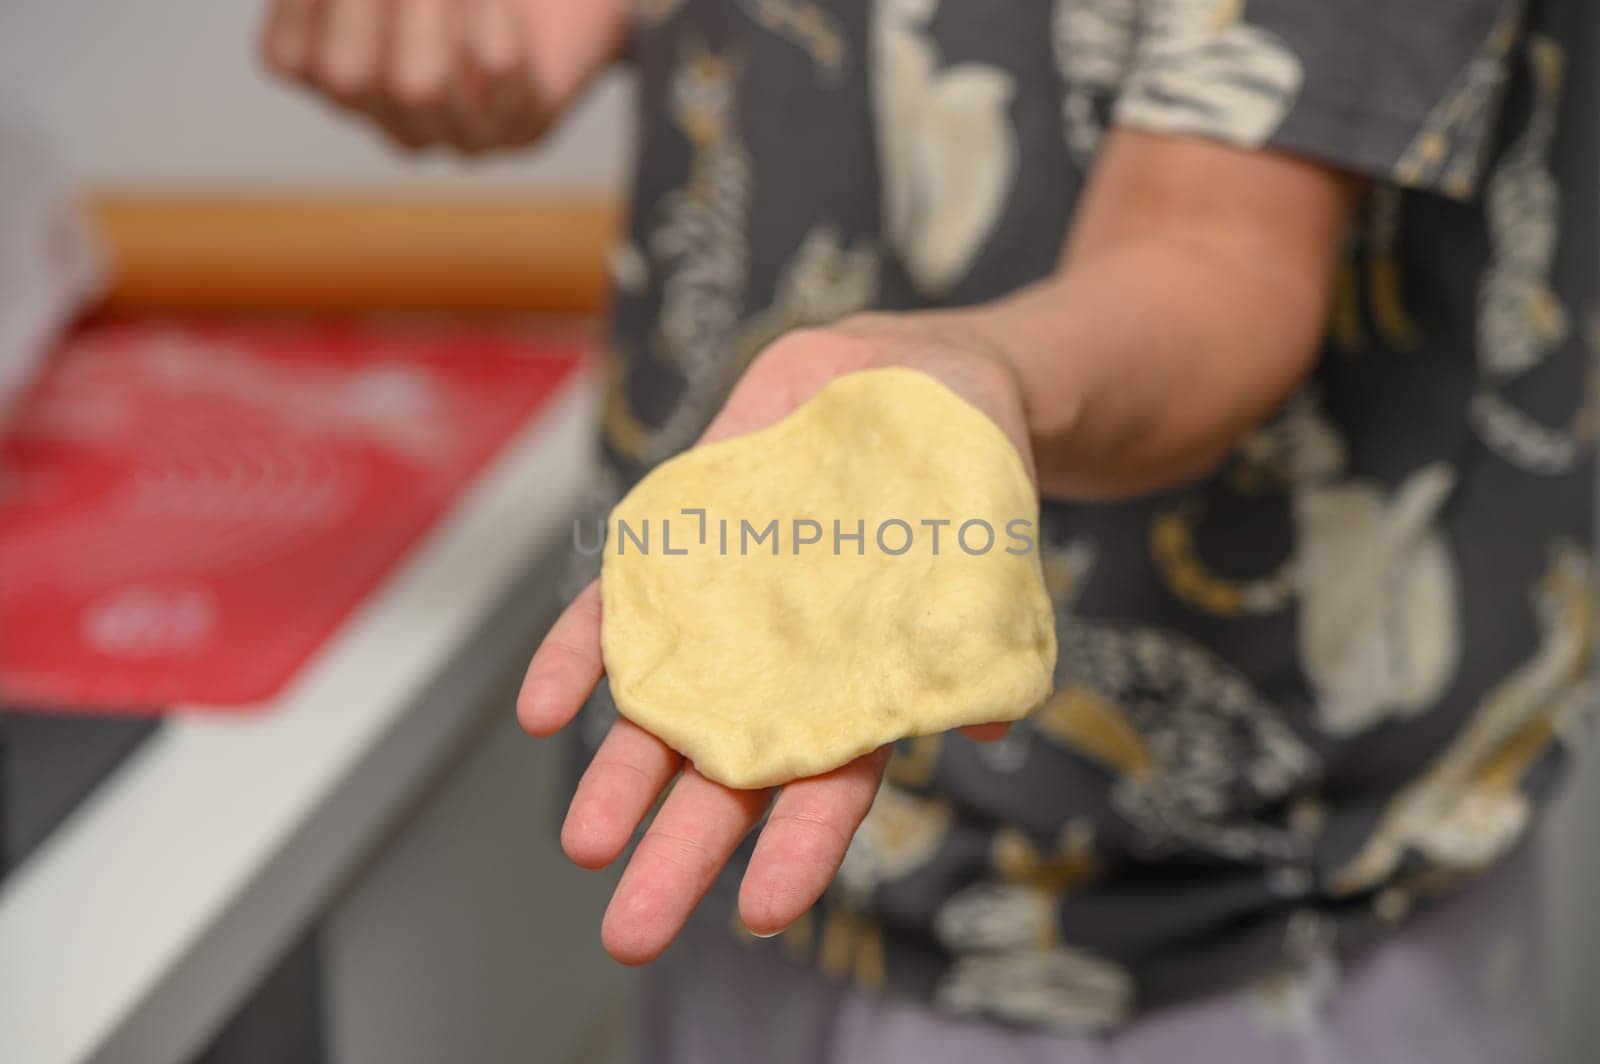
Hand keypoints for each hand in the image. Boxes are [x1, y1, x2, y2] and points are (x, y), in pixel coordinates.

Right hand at [260, 0, 626, 151]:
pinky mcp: (522, 131)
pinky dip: (491, 15)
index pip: (290, 59)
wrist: (563, 7)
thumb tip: (358, 0)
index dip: (308, 2)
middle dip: (366, 0)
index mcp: (340, 81)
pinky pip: (494, 72)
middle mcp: (393, 121)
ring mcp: (458, 137)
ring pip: (418, 83)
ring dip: (429, 5)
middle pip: (348, 77)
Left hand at [517, 316, 1032, 963]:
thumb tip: (983, 723)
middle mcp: (780, 674)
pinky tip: (543, 711)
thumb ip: (977, 629)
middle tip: (631, 932)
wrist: (905, 384)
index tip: (763, 913)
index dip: (797, 851)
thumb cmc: (960, 480)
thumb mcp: (986, 549)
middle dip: (679, 855)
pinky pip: (615, 614)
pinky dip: (577, 661)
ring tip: (584, 846)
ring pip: (659, 714)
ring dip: (618, 779)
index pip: (826, 789)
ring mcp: (721, 617)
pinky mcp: (676, 554)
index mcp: (857, 693)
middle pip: (724, 779)